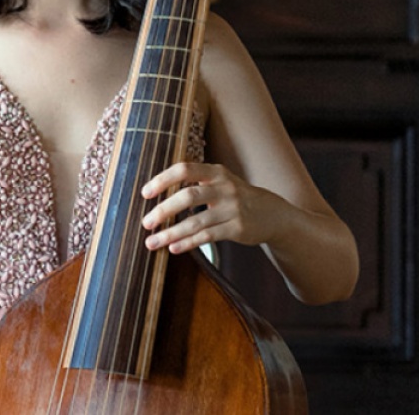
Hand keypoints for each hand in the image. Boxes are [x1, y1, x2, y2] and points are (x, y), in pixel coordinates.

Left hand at [139, 161, 284, 254]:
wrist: (273, 214)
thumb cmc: (237, 197)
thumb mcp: (220, 182)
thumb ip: (195, 184)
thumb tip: (158, 196)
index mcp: (216, 172)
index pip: (184, 170)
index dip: (163, 180)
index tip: (145, 193)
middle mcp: (224, 187)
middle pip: (188, 196)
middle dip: (163, 210)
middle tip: (145, 223)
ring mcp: (232, 209)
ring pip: (196, 222)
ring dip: (171, 233)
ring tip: (152, 242)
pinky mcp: (237, 228)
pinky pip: (208, 236)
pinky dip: (188, 243)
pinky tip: (174, 248)